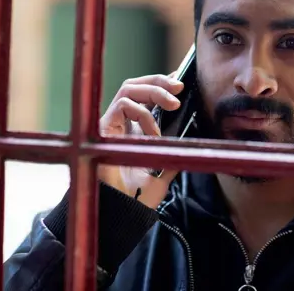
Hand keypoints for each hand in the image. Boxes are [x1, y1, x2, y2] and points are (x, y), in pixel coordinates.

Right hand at [97, 74, 184, 208]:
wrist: (124, 212)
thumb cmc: (140, 194)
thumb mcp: (166, 167)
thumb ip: (173, 150)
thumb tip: (192, 133)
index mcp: (134, 128)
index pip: (145, 95)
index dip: (161, 83)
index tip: (181, 83)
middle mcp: (120, 123)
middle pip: (134, 85)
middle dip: (159, 80)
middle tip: (179, 86)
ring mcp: (110, 125)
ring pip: (128, 89)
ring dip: (154, 91)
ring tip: (173, 104)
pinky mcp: (101, 131)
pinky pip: (123, 106)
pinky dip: (143, 115)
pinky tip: (154, 134)